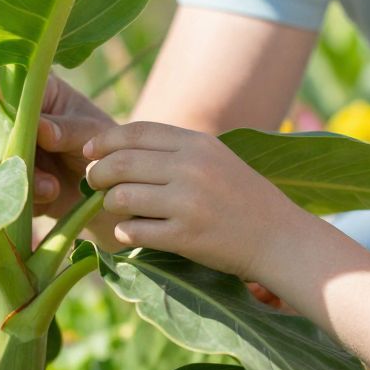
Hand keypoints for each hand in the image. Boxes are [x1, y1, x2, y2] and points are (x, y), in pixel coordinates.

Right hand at [0, 75, 115, 212]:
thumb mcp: (90, 133)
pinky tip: (50, 197)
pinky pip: (1, 189)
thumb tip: (40, 128)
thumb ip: (66, 130)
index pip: (1, 96)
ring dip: (13, 178)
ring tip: (51, 188)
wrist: (109, 186)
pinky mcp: (10, 177)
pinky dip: (23, 197)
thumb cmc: (103, 145)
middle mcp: (14, 118)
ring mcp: (9, 148)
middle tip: (15, 169)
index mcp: (34, 94)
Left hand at [81, 121, 299, 279]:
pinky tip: (128, 231)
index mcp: (197, 143)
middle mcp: (191, 168)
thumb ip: (175, 150)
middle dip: (97, 173)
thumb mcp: (214, 158)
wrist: (280, 238)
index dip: (105, 140)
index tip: (89, 150)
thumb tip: (120, 147)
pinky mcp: (186, 236)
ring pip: (122, 197)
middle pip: (122, 162)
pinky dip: (123, 231)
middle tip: (93, 182)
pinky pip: (135, 230)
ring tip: (112, 207)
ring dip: (108, 204)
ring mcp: (188, 203)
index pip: (136, 131)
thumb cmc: (242, 197)